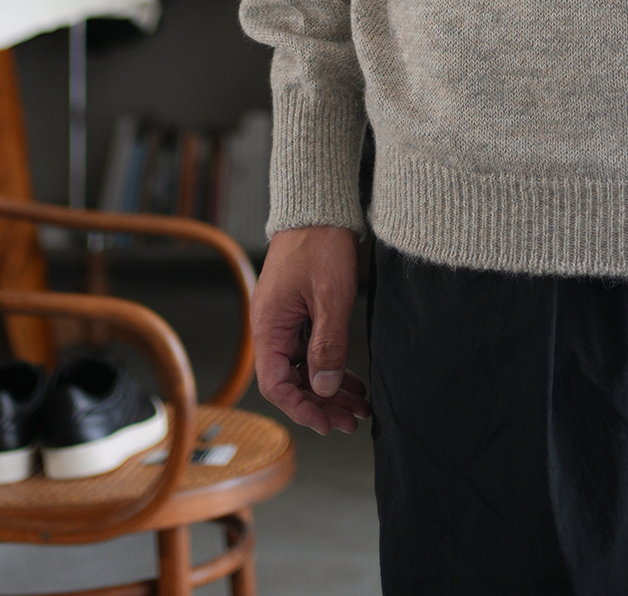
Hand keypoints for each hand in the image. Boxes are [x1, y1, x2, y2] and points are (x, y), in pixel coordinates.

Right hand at [251, 225, 370, 434]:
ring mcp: (286, 320)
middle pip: (292, 381)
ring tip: (359, 405)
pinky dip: (332, 365)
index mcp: (268, 326)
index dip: (301, 408)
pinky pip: (312, 350)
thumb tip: (323, 389)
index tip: (327, 423)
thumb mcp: (330, 297)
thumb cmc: (320, 243)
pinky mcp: (301, 312)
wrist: (319, 204)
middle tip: (353, 420)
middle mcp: (272, 327)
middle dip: (322, 403)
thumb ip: (327, 345)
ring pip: (305, 368)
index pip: (276, 385)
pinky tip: (352, 379)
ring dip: (330, 388)